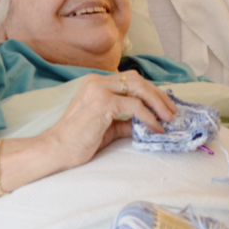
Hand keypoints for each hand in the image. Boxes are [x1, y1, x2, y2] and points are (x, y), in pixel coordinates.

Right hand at [39, 71, 176, 170]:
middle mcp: (98, 82)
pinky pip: (135, 106)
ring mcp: (99, 90)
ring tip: (168, 118)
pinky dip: (149, 116)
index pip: (130, 79)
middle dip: (158, 94)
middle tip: (172, 111)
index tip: (165, 104)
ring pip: (139, 88)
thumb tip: (147, 123)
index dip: (151, 90)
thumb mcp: (107, 127)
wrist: (56, 149)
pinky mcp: (103, 103)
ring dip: (158, 103)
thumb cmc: (78, 140)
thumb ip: (125, 121)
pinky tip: (155, 127)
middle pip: (137, 80)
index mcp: (96, 83)